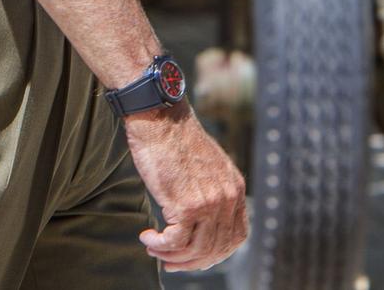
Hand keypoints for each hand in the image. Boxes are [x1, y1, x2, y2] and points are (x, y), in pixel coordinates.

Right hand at [125, 105, 246, 272]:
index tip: (195, 256)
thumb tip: (200, 221)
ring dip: (171, 256)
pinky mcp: (186, 206)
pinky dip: (159, 245)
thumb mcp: (206, 166)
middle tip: (170, 262)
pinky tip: (147, 237)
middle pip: (215, 249)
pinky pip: (175, 243)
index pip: (236, 237)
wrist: (162, 120)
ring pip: (195, 250)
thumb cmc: (176, 140)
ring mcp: (209, 203)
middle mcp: (227, 198)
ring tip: (154, 248)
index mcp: (235, 188)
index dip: (216, 253)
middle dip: (191, 262)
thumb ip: (211, 190)